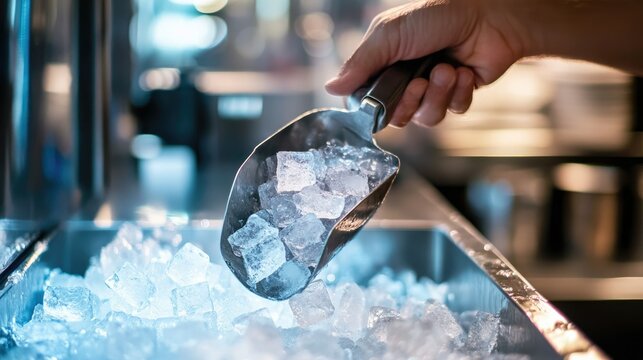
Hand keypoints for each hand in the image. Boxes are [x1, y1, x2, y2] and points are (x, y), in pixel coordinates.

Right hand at [325, 0, 527, 127]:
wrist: (488, 16)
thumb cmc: (436, 18)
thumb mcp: (389, 35)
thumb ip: (360, 63)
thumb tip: (330, 88)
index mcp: (384, 63)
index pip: (366, 100)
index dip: (371, 108)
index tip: (377, 104)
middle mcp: (406, 79)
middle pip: (395, 116)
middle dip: (408, 103)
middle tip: (418, 83)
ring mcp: (432, 88)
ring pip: (425, 118)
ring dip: (437, 96)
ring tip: (448, 70)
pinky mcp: (457, 94)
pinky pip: (452, 111)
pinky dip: (458, 93)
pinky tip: (464, 72)